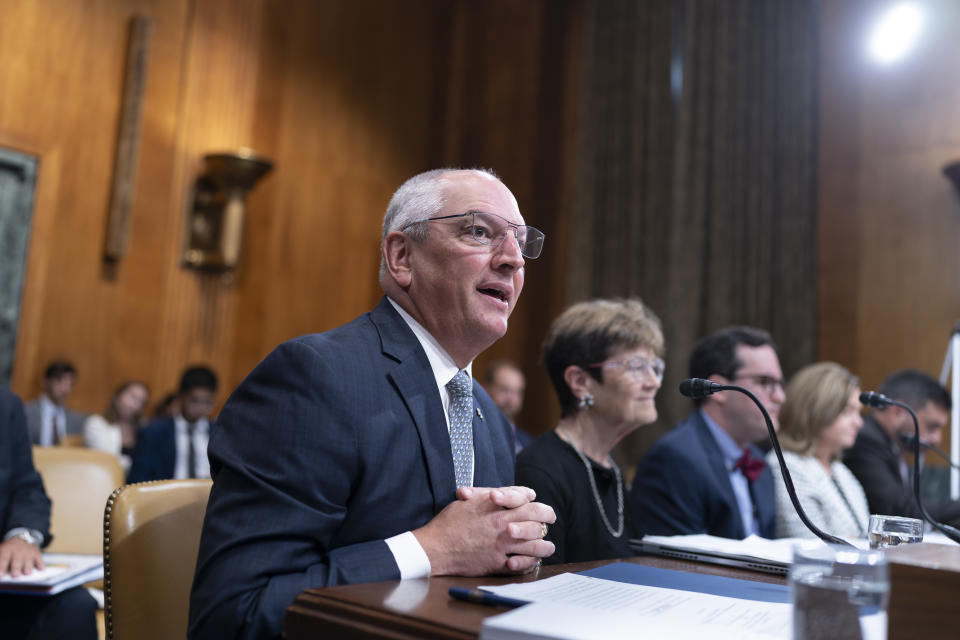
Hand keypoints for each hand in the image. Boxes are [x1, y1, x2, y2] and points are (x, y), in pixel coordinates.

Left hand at [0, 537, 43, 577]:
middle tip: (15, 575)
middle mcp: (17, 550)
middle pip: (17, 559)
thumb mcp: (2, 552)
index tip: (1, 575)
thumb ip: (1, 561)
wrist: (22, 539)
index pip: (4, 558)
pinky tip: (41, 568)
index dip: (2, 566)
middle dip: (16, 567)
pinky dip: (40, 563)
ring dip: (28, 566)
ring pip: (28, 559)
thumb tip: (1, 573)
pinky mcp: (36, 552)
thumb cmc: (9, 551)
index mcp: (6, 549)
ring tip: (27, 573)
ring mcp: (28, 551)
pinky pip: (39, 558)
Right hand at [414, 485, 555, 576]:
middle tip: (550, 518)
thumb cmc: (448, 522)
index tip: (536, 500)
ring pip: (534, 544)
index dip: (532, 498)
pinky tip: (533, 560)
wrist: (434, 548)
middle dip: (546, 516)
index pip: (522, 497)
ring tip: (548, 546)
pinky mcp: (497, 564)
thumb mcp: (466, 501)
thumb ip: (486, 493)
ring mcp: (501, 545)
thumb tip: (503, 491)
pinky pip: (521, 564)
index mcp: (493, 506)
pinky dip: (530, 562)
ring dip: (545, 545)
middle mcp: (501, 524)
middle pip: (535, 518)